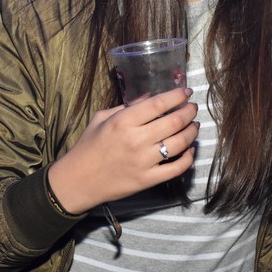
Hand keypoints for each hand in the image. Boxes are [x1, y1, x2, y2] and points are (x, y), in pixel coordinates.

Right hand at [47, 88, 198, 213]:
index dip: (177, 96)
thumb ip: (127, 107)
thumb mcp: (102, 118)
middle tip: (193, 108)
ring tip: (194, 125)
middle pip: (174, 122)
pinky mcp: (147, 180)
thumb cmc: (89, 146)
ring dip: (192, 132)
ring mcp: (143, 161)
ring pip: (180, 143)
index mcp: (123, 122)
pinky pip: (176, 168)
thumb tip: (151, 96)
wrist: (77, 180)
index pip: (158, 104)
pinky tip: (190, 150)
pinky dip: (188, 158)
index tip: (186, 92)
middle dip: (189, 112)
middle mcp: (136, 140)